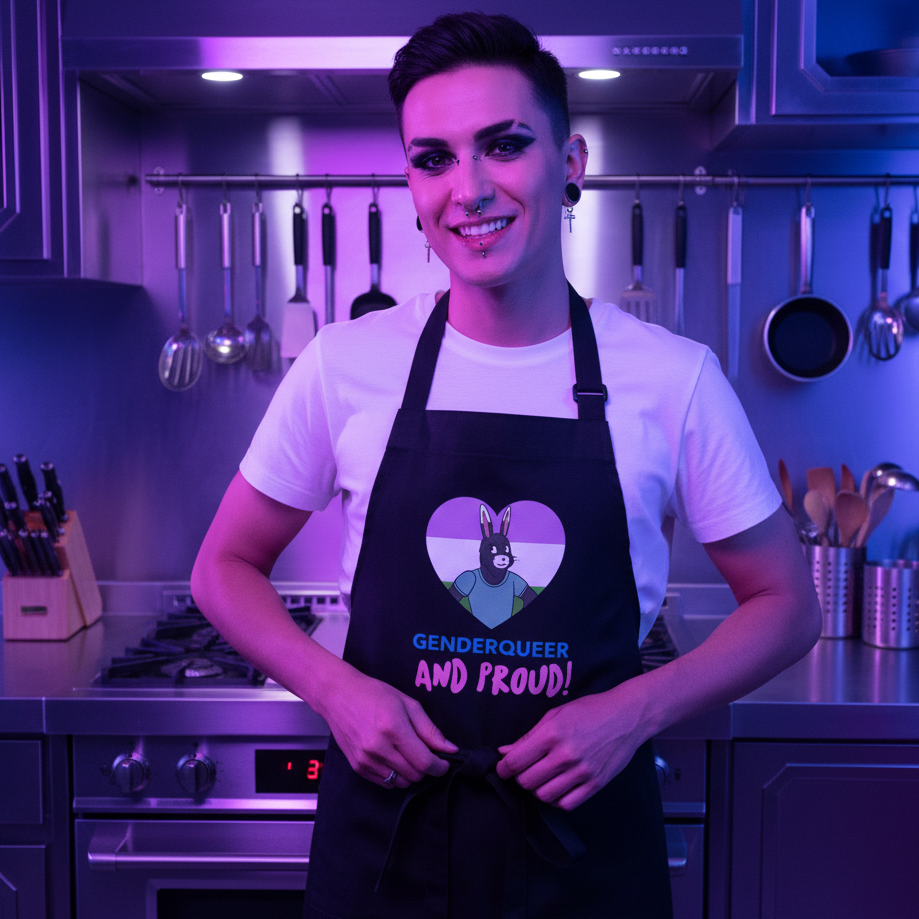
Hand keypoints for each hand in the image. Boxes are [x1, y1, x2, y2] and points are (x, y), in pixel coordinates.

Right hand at [321, 665, 457, 789]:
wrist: (339, 695)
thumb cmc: (374, 694)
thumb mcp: (408, 704)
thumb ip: (429, 730)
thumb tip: (450, 749)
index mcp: (393, 729)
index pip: (424, 762)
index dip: (439, 766)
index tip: (444, 762)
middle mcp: (378, 748)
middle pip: (414, 775)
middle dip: (425, 767)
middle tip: (424, 752)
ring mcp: (366, 760)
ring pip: (401, 782)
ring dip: (410, 773)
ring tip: (407, 754)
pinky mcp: (358, 767)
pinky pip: (385, 782)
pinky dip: (394, 775)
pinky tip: (393, 758)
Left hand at [496, 678, 650, 810]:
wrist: (626, 716)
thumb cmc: (588, 710)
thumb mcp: (555, 714)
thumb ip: (528, 736)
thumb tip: (504, 752)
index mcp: (552, 734)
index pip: (515, 761)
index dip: (503, 768)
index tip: (502, 768)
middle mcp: (565, 755)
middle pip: (527, 781)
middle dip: (520, 777)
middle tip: (524, 769)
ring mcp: (582, 772)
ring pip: (544, 796)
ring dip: (537, 788)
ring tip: (542, 776)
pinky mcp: (595, 785)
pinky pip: (566, 804)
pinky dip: (557, 799)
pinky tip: (558, 785)